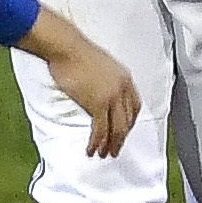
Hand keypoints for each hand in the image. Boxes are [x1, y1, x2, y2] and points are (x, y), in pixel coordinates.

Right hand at [20, 8, 141, 159]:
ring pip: (116, 129)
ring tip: (103, 154)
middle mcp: (122, 88)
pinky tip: (91, 149)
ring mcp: (112, 97)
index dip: (129, 123)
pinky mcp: (98, 104)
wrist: (66, 47)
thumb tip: (97, 93)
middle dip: (120, 139)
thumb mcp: (99, 66)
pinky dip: (97, 142)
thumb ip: (104, 81)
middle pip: (127, 121)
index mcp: (125, 78)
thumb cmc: (76, 53)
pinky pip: (100, 130)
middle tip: (114, 150)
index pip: (135, 107)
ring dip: (109, 144)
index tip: (124, 132)